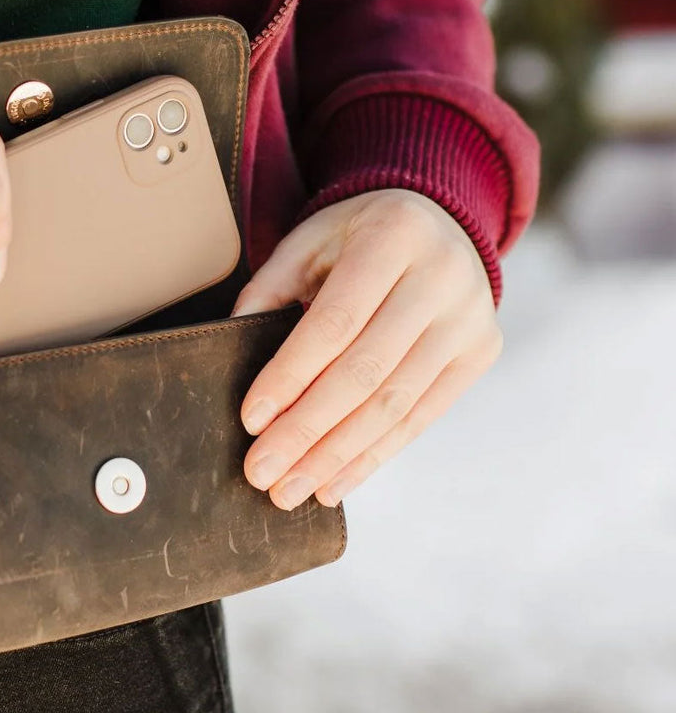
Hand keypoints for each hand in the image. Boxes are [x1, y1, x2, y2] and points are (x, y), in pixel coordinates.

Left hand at [233, 189, 502, 508]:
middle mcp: (441, 277)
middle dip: (307, 431)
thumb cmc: (356, 236)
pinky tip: (335, 483)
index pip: (334, 322)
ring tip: (292, 490)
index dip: (291, 376)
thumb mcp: (310, 241)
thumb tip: (233, 349)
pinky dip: (374, 456)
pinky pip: (421, 417)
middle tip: (262, 474)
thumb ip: (270, 290)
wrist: (438, 222)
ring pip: (394, 404)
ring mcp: (468, 319)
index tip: (252, 419)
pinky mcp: (480, 353)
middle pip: (365, 372)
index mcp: (392, 236)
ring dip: (337, 457)